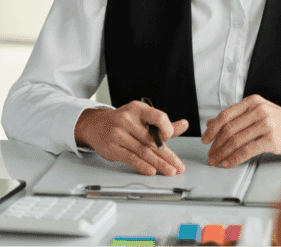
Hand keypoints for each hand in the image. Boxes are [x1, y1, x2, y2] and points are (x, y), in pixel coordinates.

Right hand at [74, 100, 188, 175]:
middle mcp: (128, 120)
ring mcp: (118, 134)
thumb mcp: (143, 116)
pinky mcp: (112, 148)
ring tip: (169, 171)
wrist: (97, 125)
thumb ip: (163, 123)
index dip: (167, 129)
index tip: (170, 138)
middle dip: (168, 155)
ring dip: (159, 163)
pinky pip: (130, 158)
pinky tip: (152, 170)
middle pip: (152, 140)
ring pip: (143, 151)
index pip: (158, 117)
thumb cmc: (123, 120)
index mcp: (138, 109)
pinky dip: (142, 166)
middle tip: (178, 166)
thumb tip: (184, 124)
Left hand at [202, 95, 280, 167]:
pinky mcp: (271, 139)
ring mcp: (266, 124)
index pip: (226, 115)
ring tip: (216, 160)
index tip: (205, 139)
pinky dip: (234, 159)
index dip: (212, 129)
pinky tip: (228, 163)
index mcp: (253, 102)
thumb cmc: (277, 121)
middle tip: (210, 154)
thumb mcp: (256, 112)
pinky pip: (247, 151)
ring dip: (222, 154)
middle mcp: (259, 111)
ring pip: (236, 141)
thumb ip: (234, 117)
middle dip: (216, 145)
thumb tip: (210, 123)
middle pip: (229, 129)